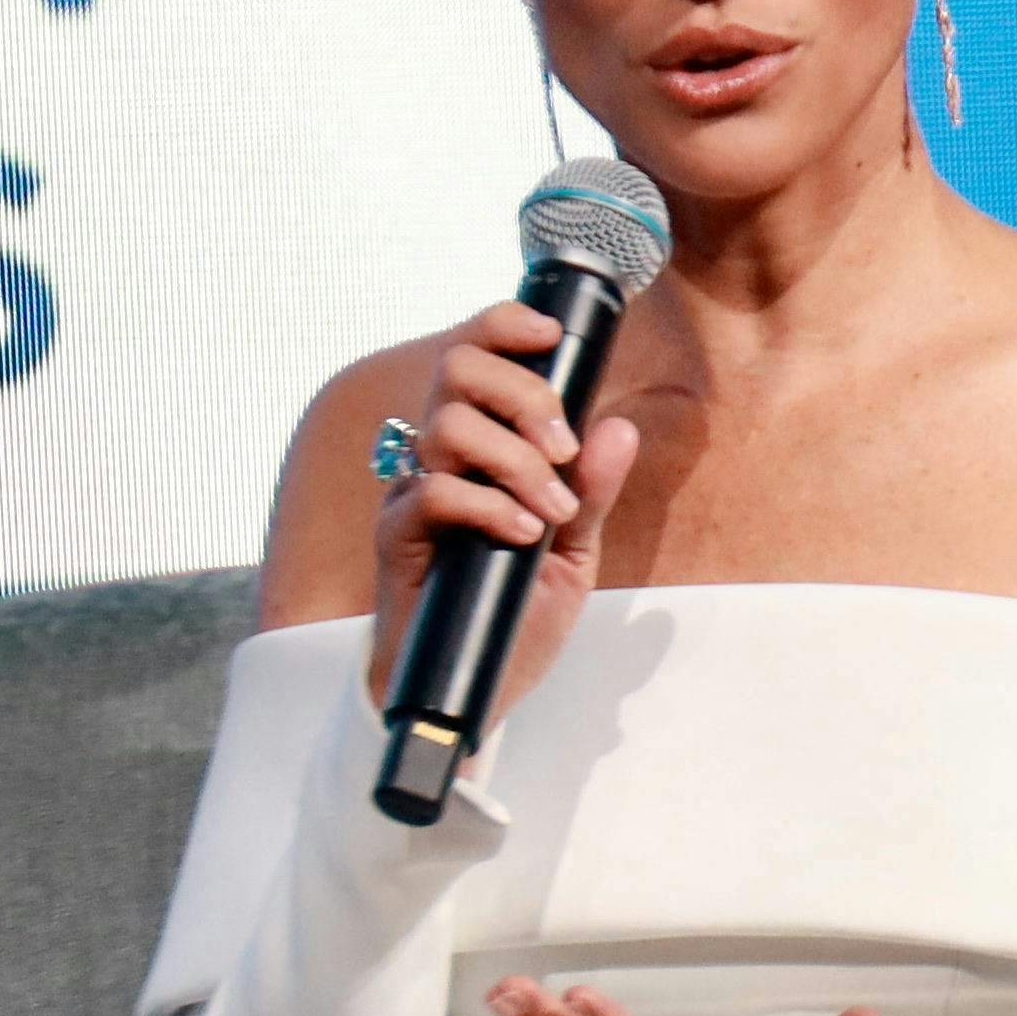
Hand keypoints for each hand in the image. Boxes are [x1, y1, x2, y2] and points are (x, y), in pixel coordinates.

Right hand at [369, 300, 642, 721]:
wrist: (478, 688)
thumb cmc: (517, 615)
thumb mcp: (572, 554)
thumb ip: (590, 492)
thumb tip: (618, 428)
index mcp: (484, 444)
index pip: (477, 353)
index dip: (505, 326)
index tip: (551, 334)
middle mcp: (442, 455)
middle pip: (458, 368)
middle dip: (524, 394)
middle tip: (561, 447)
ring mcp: (415, 491)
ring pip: (449, 425)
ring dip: (515, 459)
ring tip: (549, 510)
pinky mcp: (398, 535)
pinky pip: (432, 490)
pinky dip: (487, 505)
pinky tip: (522, 534)